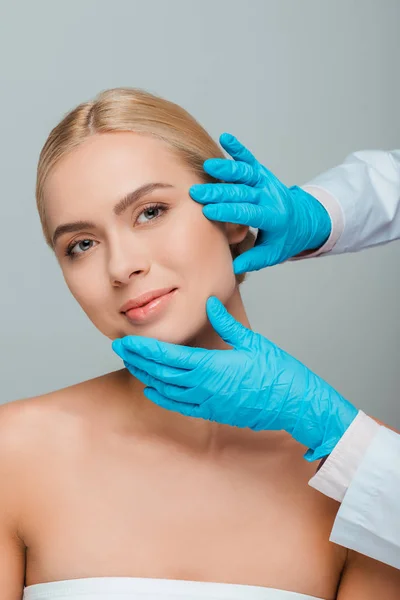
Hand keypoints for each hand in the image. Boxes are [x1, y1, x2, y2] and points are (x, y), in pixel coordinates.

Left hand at [112, 297, 357, 460]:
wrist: (295, 405)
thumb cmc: (279, 373)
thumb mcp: (252, 342)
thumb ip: (226, 324)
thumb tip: (210, 303)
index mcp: (212, 366)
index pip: (168, 356)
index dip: (144, 349)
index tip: (126, 341)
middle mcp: (204, 387)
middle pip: (161, 373)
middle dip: (138, 360)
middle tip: (120, 348)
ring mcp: (208, 403)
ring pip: (167, 390)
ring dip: (146, 376)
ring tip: (131, 364)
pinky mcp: (214, 413)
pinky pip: (180, 406)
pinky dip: (162, 397)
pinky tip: (152, 390)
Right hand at [189, 133, 331, 273]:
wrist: (303, 219)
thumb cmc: (283, 238)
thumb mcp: (272, 254)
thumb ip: (253, 260)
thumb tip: (232, 268)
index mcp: (273, 218)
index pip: (247, 213)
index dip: (228, 212)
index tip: (207, 211)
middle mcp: (270, 197)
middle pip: (242, 193)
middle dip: (219, 193)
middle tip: (196, 193)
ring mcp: (266, 182)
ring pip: (246, 173)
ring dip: (227, 169)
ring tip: (207, 166)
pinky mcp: (262, 173)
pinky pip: (250, 160)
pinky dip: (238, 149)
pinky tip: (225, 137)